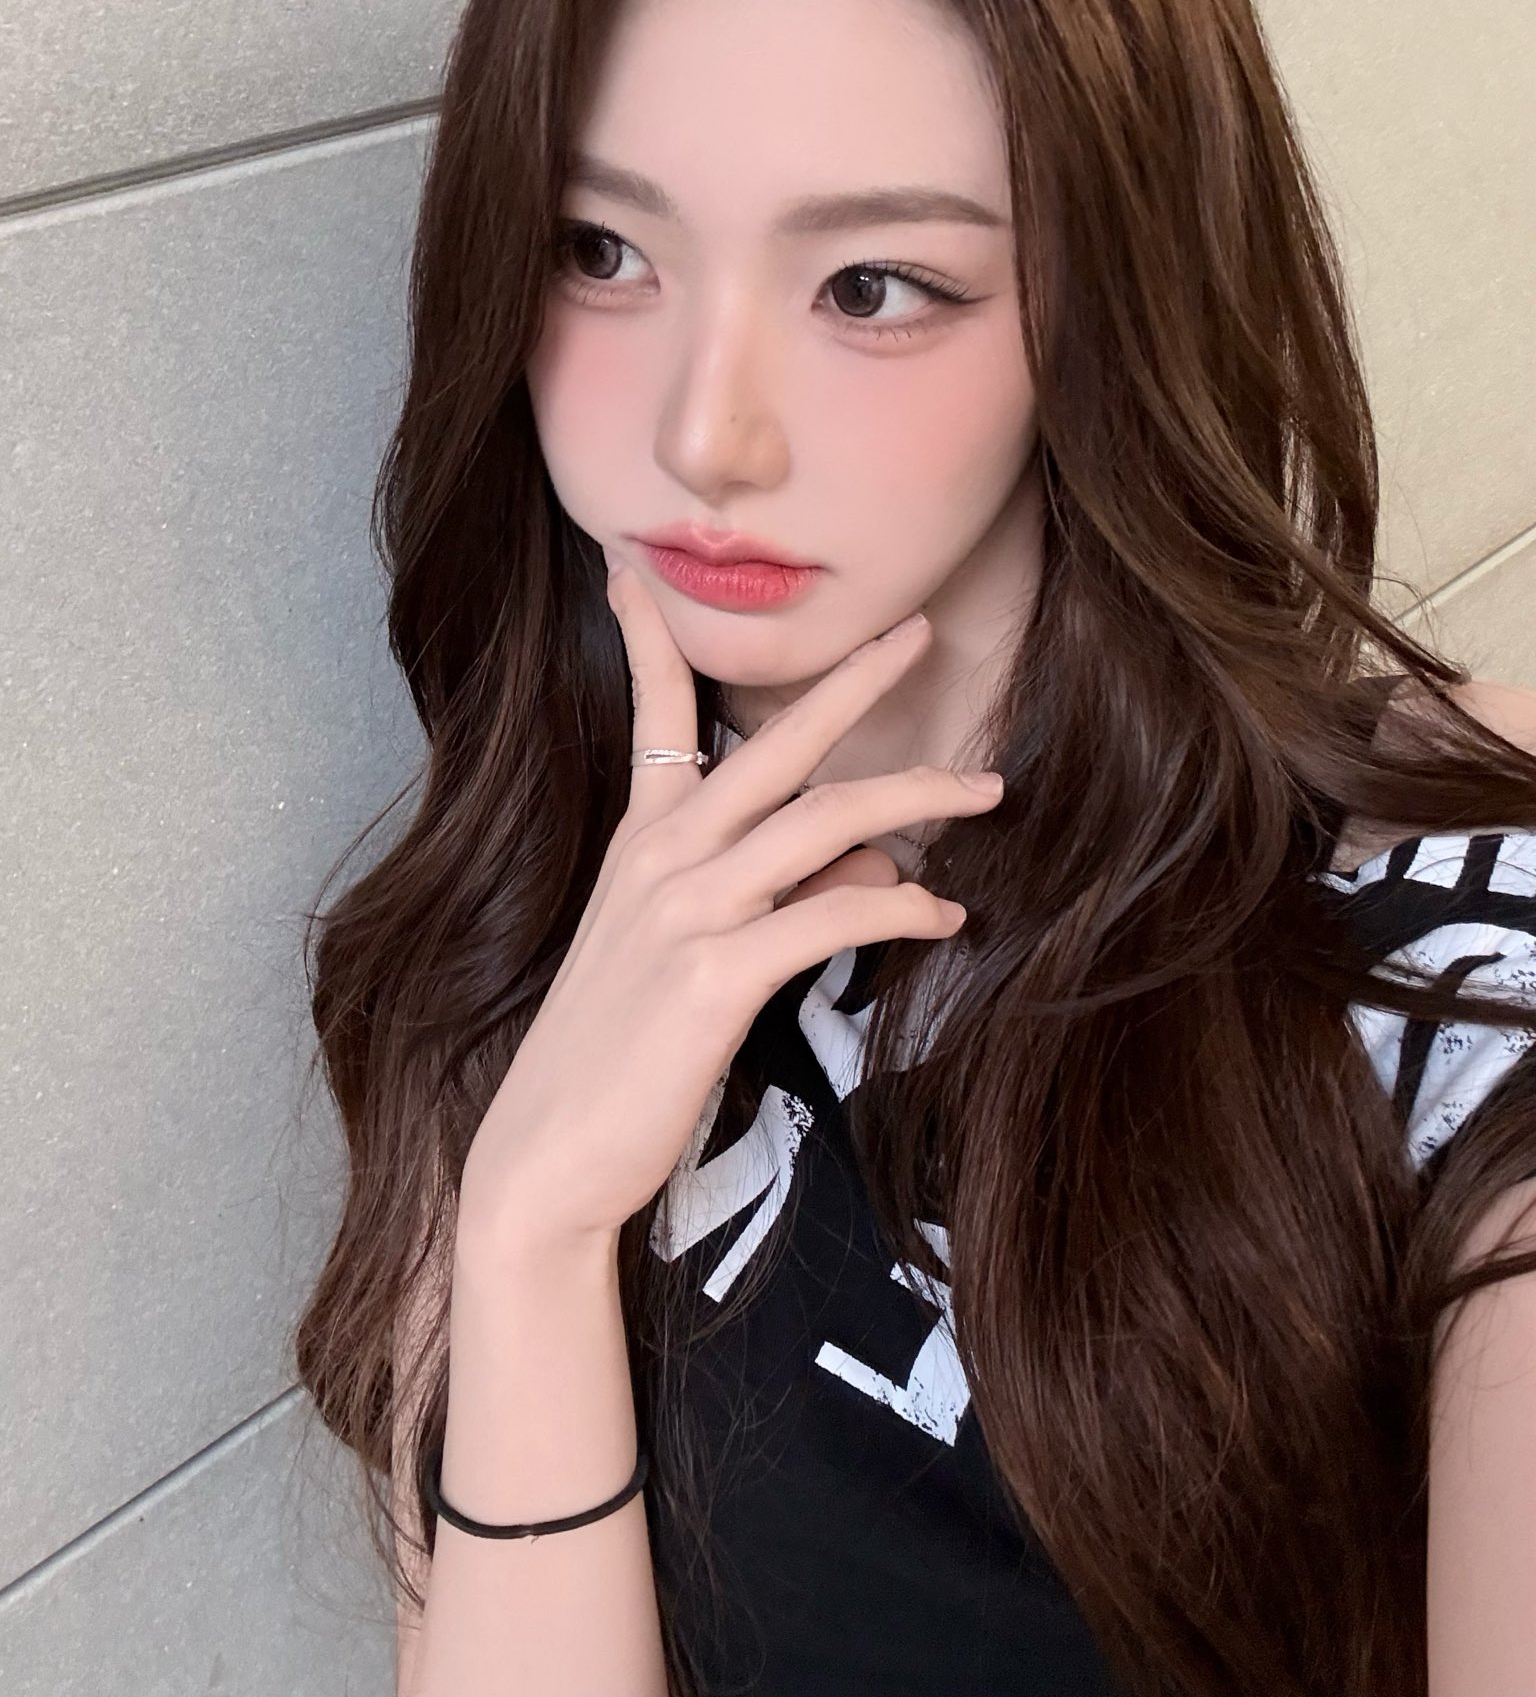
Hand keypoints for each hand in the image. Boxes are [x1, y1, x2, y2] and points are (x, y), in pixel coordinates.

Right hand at [456, 557, 1003, 1258]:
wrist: (547, 1157)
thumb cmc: (614, 1056)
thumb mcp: (685, 955)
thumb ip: (772, 895)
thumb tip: (873, 865)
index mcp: (639, 841)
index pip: (653, 716)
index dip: (649, 638)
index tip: (632, 571)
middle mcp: (659, 857)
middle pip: (774, 746)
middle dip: (855, 682)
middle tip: (921, 632)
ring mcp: (684, 912)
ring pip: (823, 822)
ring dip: (915, 797)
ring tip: (986, 787)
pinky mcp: (713, 978)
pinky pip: (828, 919)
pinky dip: (897, 910)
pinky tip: (942, 914)